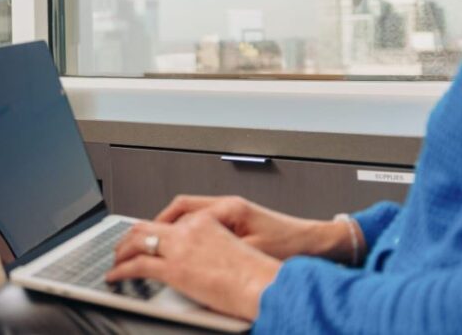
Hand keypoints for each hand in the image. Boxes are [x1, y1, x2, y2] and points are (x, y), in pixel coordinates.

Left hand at [107, 212, 279, 321]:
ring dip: (123, 249)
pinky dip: (122, 269)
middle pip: (149, 224)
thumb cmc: (261, 271)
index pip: (170, 217)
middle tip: (122, 246)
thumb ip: (213, 245)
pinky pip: (139, 265)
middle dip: (132, 236)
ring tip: (115, 259)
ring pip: (139, 240)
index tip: (145, 233)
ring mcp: (181, 247)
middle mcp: (191, 227)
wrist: (268, 283)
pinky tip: (115, 275)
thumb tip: (199, 258)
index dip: (153, 227)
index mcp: (207, 220)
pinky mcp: (175, 269)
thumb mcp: (236, 247)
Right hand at [156, 195, 349, 261]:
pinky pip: (205, 221)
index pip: (184, 208)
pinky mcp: (239, 220)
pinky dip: (191, 231)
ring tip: (161, 242)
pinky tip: (188, 245)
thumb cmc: (291, 246)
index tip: (147, 235)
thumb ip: (220, 250)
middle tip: (144, 237)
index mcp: (229, 208)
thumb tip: (192, 256)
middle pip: (183, 207)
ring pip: (193, 213)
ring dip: (176, 226)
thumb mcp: (252, 251)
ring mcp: (233, 211)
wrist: (316, 244)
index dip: (162, 223)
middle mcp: (229, 205)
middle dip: (161, 222)